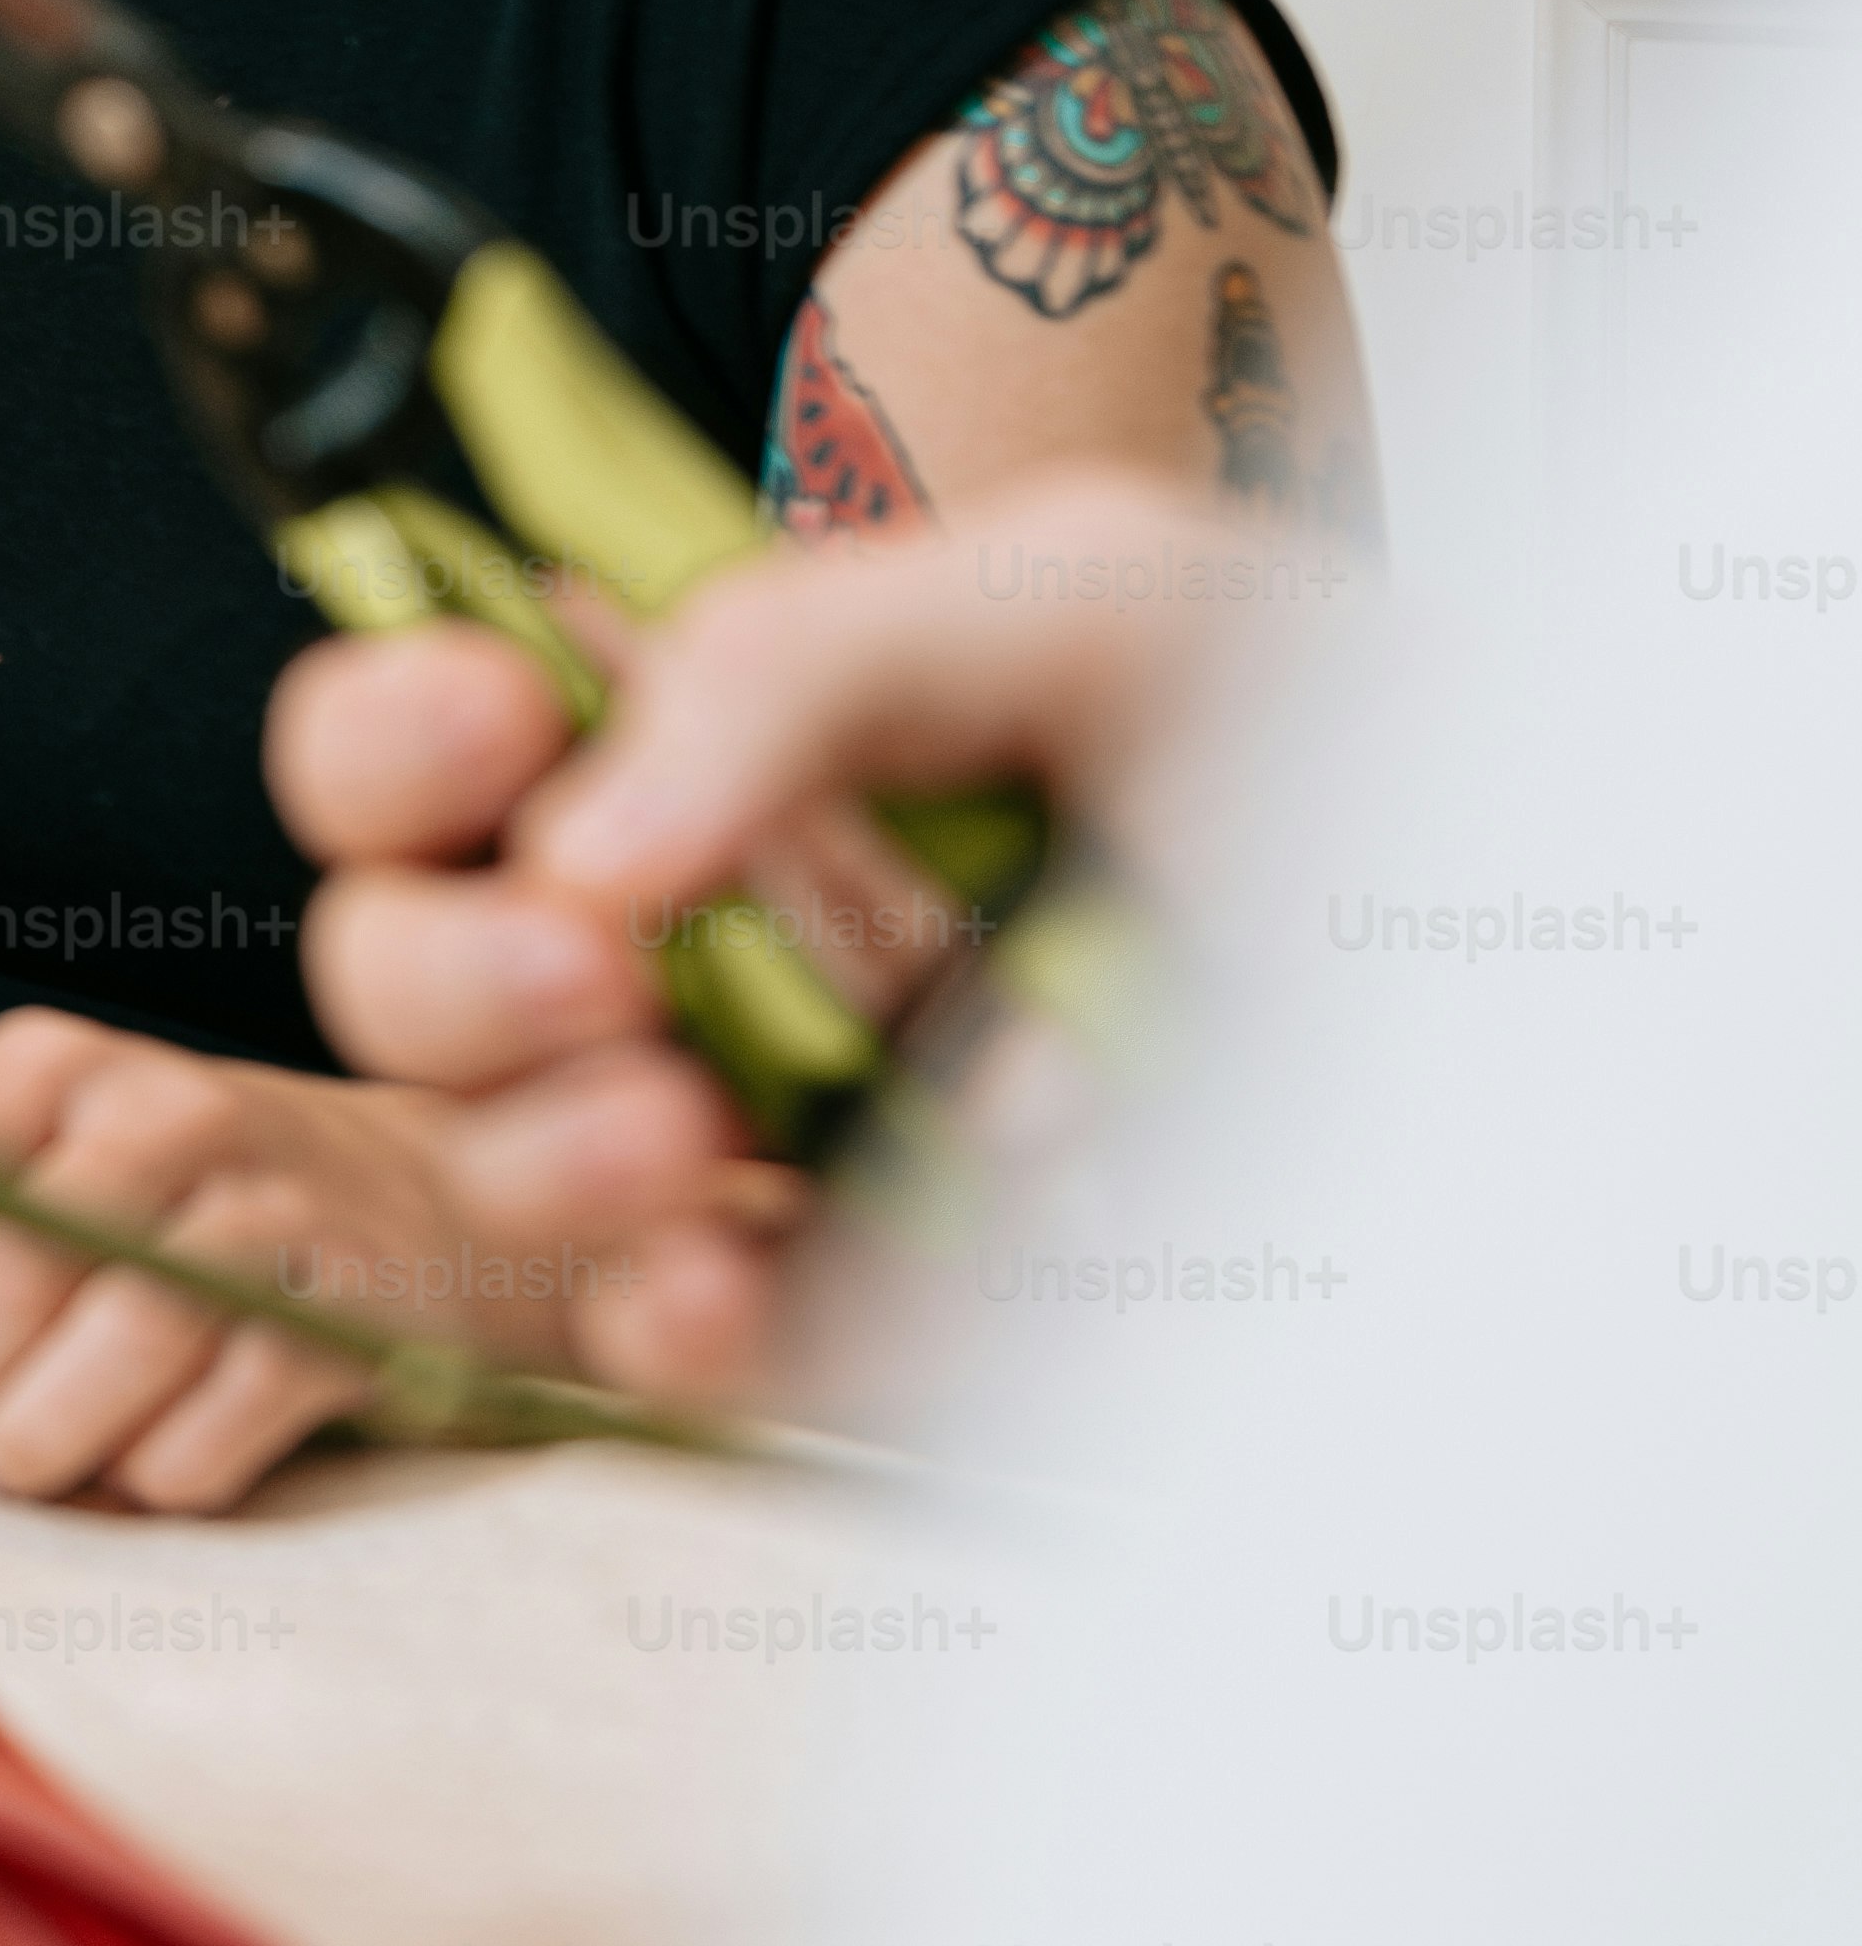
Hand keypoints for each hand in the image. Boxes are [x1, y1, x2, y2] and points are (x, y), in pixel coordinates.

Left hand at [0, 1011, 657, 1507]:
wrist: (421, 1201)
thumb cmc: (171, 1208)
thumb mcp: (40, 1185)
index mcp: (43, 1065)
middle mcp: (157, 1105)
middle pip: (7, 1272)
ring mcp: (270, 1200)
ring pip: (119, 1342)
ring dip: (37, 1443)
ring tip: (9, 1474)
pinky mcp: (358, 1301)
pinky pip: (226, 1417)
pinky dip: (157, 1473)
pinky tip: (132, 1479)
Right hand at [265, 466, 1257, 1402]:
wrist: (1553, 942)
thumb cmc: (1326, 731)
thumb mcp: (1090, 599)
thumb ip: (805, 660)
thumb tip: (588, 845)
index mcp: (692, 742)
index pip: (414, 744)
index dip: (392, 737)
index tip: (502, 727)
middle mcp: (686, 939)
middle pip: (394, 966)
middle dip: (453, 970)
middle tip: (611, 964)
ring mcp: (761, 1132)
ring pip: (495, 1166)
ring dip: (547, 1150)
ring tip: (700, 1127)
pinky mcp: (859, 1304)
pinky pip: (678, 1345)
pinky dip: (676, 1322)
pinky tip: (741, 1272)